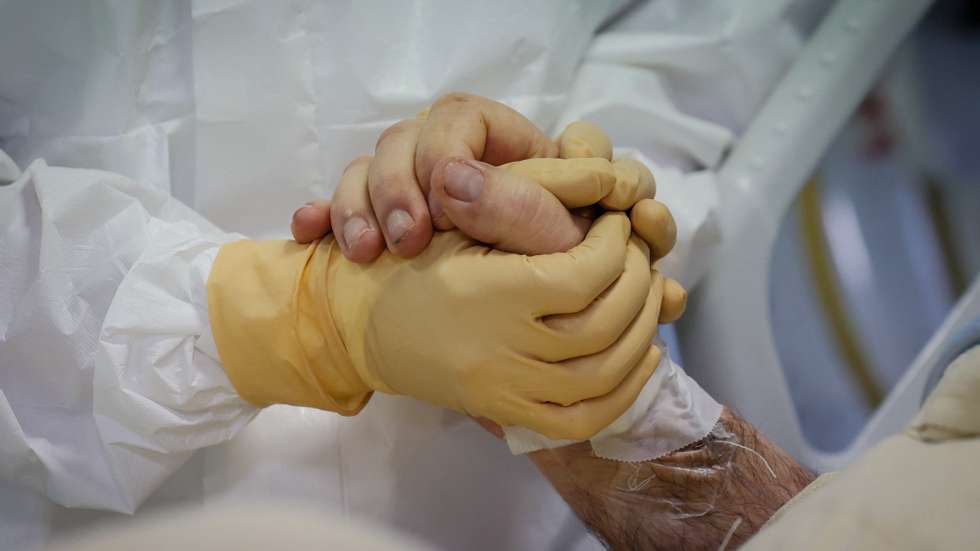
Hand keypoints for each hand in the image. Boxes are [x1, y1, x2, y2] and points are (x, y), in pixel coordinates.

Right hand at [210, 214, 664, 439]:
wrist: (354, 325)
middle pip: (603, 324)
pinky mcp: (505, 412)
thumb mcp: (452, 222)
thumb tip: (594, 192)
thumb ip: (517, 210)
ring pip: (602, 374)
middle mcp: (499, 348)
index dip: (616, 245)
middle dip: (637, 282)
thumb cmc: (405, 262)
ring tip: (649, 295)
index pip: (583, 274)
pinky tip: (642, 355)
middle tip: (639, 254)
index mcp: (486, 292)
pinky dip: (624, 391)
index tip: (617, 222)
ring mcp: (503, 389)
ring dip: (641, 330)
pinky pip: (581, 420)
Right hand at [291, 93, 677, 262]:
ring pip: (361, 169)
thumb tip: (491, 179)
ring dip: (357, 207)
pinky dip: (319, 217)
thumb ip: (536, 209)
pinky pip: (331, 201)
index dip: (446, 153)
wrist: (497, 314)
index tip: (447, 200)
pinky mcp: (368, 210)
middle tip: (407, 241)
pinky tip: (306, 233)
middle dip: (396, 189)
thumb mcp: (548, 242)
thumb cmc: (545, 263)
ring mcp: (400, 179)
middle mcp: (440, 151)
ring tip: (364, 253)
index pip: (455, 117)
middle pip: (399, 142)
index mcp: (493, 144)